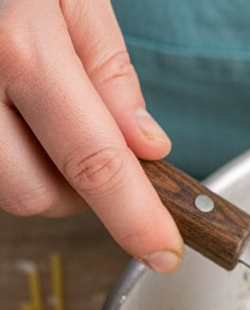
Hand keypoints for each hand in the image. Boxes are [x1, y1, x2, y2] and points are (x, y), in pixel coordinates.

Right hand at [0, 0, 181, 270]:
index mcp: (18, 48)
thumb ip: (109, 70)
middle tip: (100, 148)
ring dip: (41, 175)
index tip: (164, 251)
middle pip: (38, 194)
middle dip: (83, 193)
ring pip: (3, 189)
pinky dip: (9, 156)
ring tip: (47, 118)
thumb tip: (147, 148)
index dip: (136, 219)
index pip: (94, 163)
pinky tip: (15, 115)